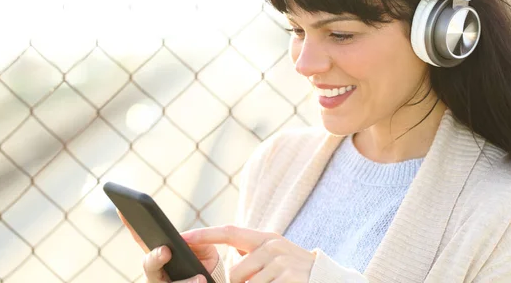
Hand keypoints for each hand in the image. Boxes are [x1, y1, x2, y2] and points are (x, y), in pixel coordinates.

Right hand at [118, 211, 219, 281]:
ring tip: (199, 278)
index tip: (122, 210)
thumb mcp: (203, 248)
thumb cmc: (204, 263)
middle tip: (165, 251)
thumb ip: (196, 240)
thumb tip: (183, 239)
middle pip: (148, 265)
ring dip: (182, 281)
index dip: (130, 225)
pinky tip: (200, 280)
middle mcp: (154, 271)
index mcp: (159, 253)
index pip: (141, 239)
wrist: (211, 281)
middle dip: (155, 258)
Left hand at [182, 225, 315, 282]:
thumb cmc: (296, 271)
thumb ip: (252, 253)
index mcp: (266, 238)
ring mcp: (281, 263)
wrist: (327, 279)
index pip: (229, 232)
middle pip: (235, 273)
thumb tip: (230, 255)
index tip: (183, 237)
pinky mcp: (287, 279)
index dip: (205, 235)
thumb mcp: (276, 255)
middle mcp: (272, 246)